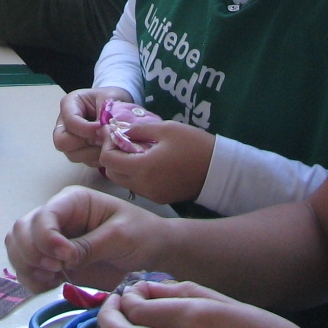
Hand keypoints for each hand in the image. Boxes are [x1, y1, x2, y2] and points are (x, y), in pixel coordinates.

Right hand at [5, 186, 165, 293]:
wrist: (151, 252)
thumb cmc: (141, 234)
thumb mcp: (120, 236)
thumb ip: (90, 246)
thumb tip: (63, 259)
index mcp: (73, 201)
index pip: (43, 215)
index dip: (46, 238)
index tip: (65, 258)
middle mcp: (57, 218)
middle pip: (22, 230)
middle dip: (31, 252)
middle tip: (56, 269)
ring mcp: (52, 240)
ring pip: (18, 248)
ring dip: (27, 266)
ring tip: (52, 277)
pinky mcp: (53, 262)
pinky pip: (27, 269)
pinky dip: (31, 280)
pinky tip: (50, 285)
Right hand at [54, 86, 133, 166]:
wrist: (117, 104)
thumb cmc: (111, 98)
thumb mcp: (109, 99)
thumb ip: (104, 115)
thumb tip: (102, 134)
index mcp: (69, 105)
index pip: (70, 122)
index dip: (87, 129)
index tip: (104, 129)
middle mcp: (65, 123)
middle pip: (62, 141)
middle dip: (84, 143)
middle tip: (103, 139)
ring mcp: (70, 139)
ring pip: (72, 155)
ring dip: (93, 153)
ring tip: (109, 145)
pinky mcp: (79, 151)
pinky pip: (85, 161)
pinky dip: (98, 159)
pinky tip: (109, 150)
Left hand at [97, 120, 215, 204]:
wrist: (219, 170)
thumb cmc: (194, 145)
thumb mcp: (166, 129)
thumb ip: (139, 129)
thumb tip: (121, 130)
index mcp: (143, 168)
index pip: (108, 160)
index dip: (108, 144)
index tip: (116, 133)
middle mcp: (144, 186)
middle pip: (112, 174)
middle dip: (112, 156)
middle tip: (123, 141)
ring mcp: (152, 195)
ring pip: (124, 182)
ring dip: (123, 167)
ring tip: (136, 150)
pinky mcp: (160, 198)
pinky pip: (138, 187)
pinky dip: (136, 175)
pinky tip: (148, 161)